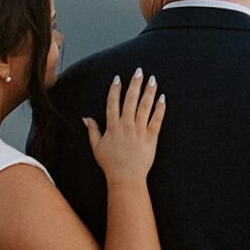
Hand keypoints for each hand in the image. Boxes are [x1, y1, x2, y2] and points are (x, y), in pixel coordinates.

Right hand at [85, 69, 164, 185]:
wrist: (126, 178)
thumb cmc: (110, 164)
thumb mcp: (96, 147)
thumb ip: (92, 130)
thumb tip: (86, 118)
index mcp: (112, 127)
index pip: (113, 103)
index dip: (115, 89)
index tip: (118, 78)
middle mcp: (126, 125)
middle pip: (130, 100)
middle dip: (135, 84)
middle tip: (139, 71)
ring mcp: (139, 131)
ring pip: (145, 107)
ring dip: (149, 92)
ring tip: (152, 79)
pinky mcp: (151, 138)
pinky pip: (156, 120)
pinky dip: (160, 108)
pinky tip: (163, 98)